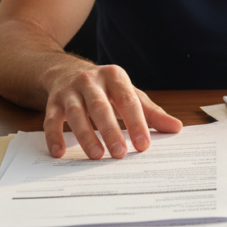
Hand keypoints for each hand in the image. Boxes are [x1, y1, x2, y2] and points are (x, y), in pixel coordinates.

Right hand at [43, 63, 181, 158]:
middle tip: (120, 153)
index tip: (144, 145)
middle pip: (101, 107)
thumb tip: (176, 128)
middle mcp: (90, 80)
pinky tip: (59, 152)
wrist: (66, 71)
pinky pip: (51, 120)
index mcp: (114, 76)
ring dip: (86, 135)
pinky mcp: (52, 102)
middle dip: (111, 131)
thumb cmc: (105, 88)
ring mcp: (70, 91)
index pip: (128, 100)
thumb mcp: (129, 94)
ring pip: (76, 114)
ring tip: (97, 155)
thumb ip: (150, 112)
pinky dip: (54, 136)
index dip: (137, 122)